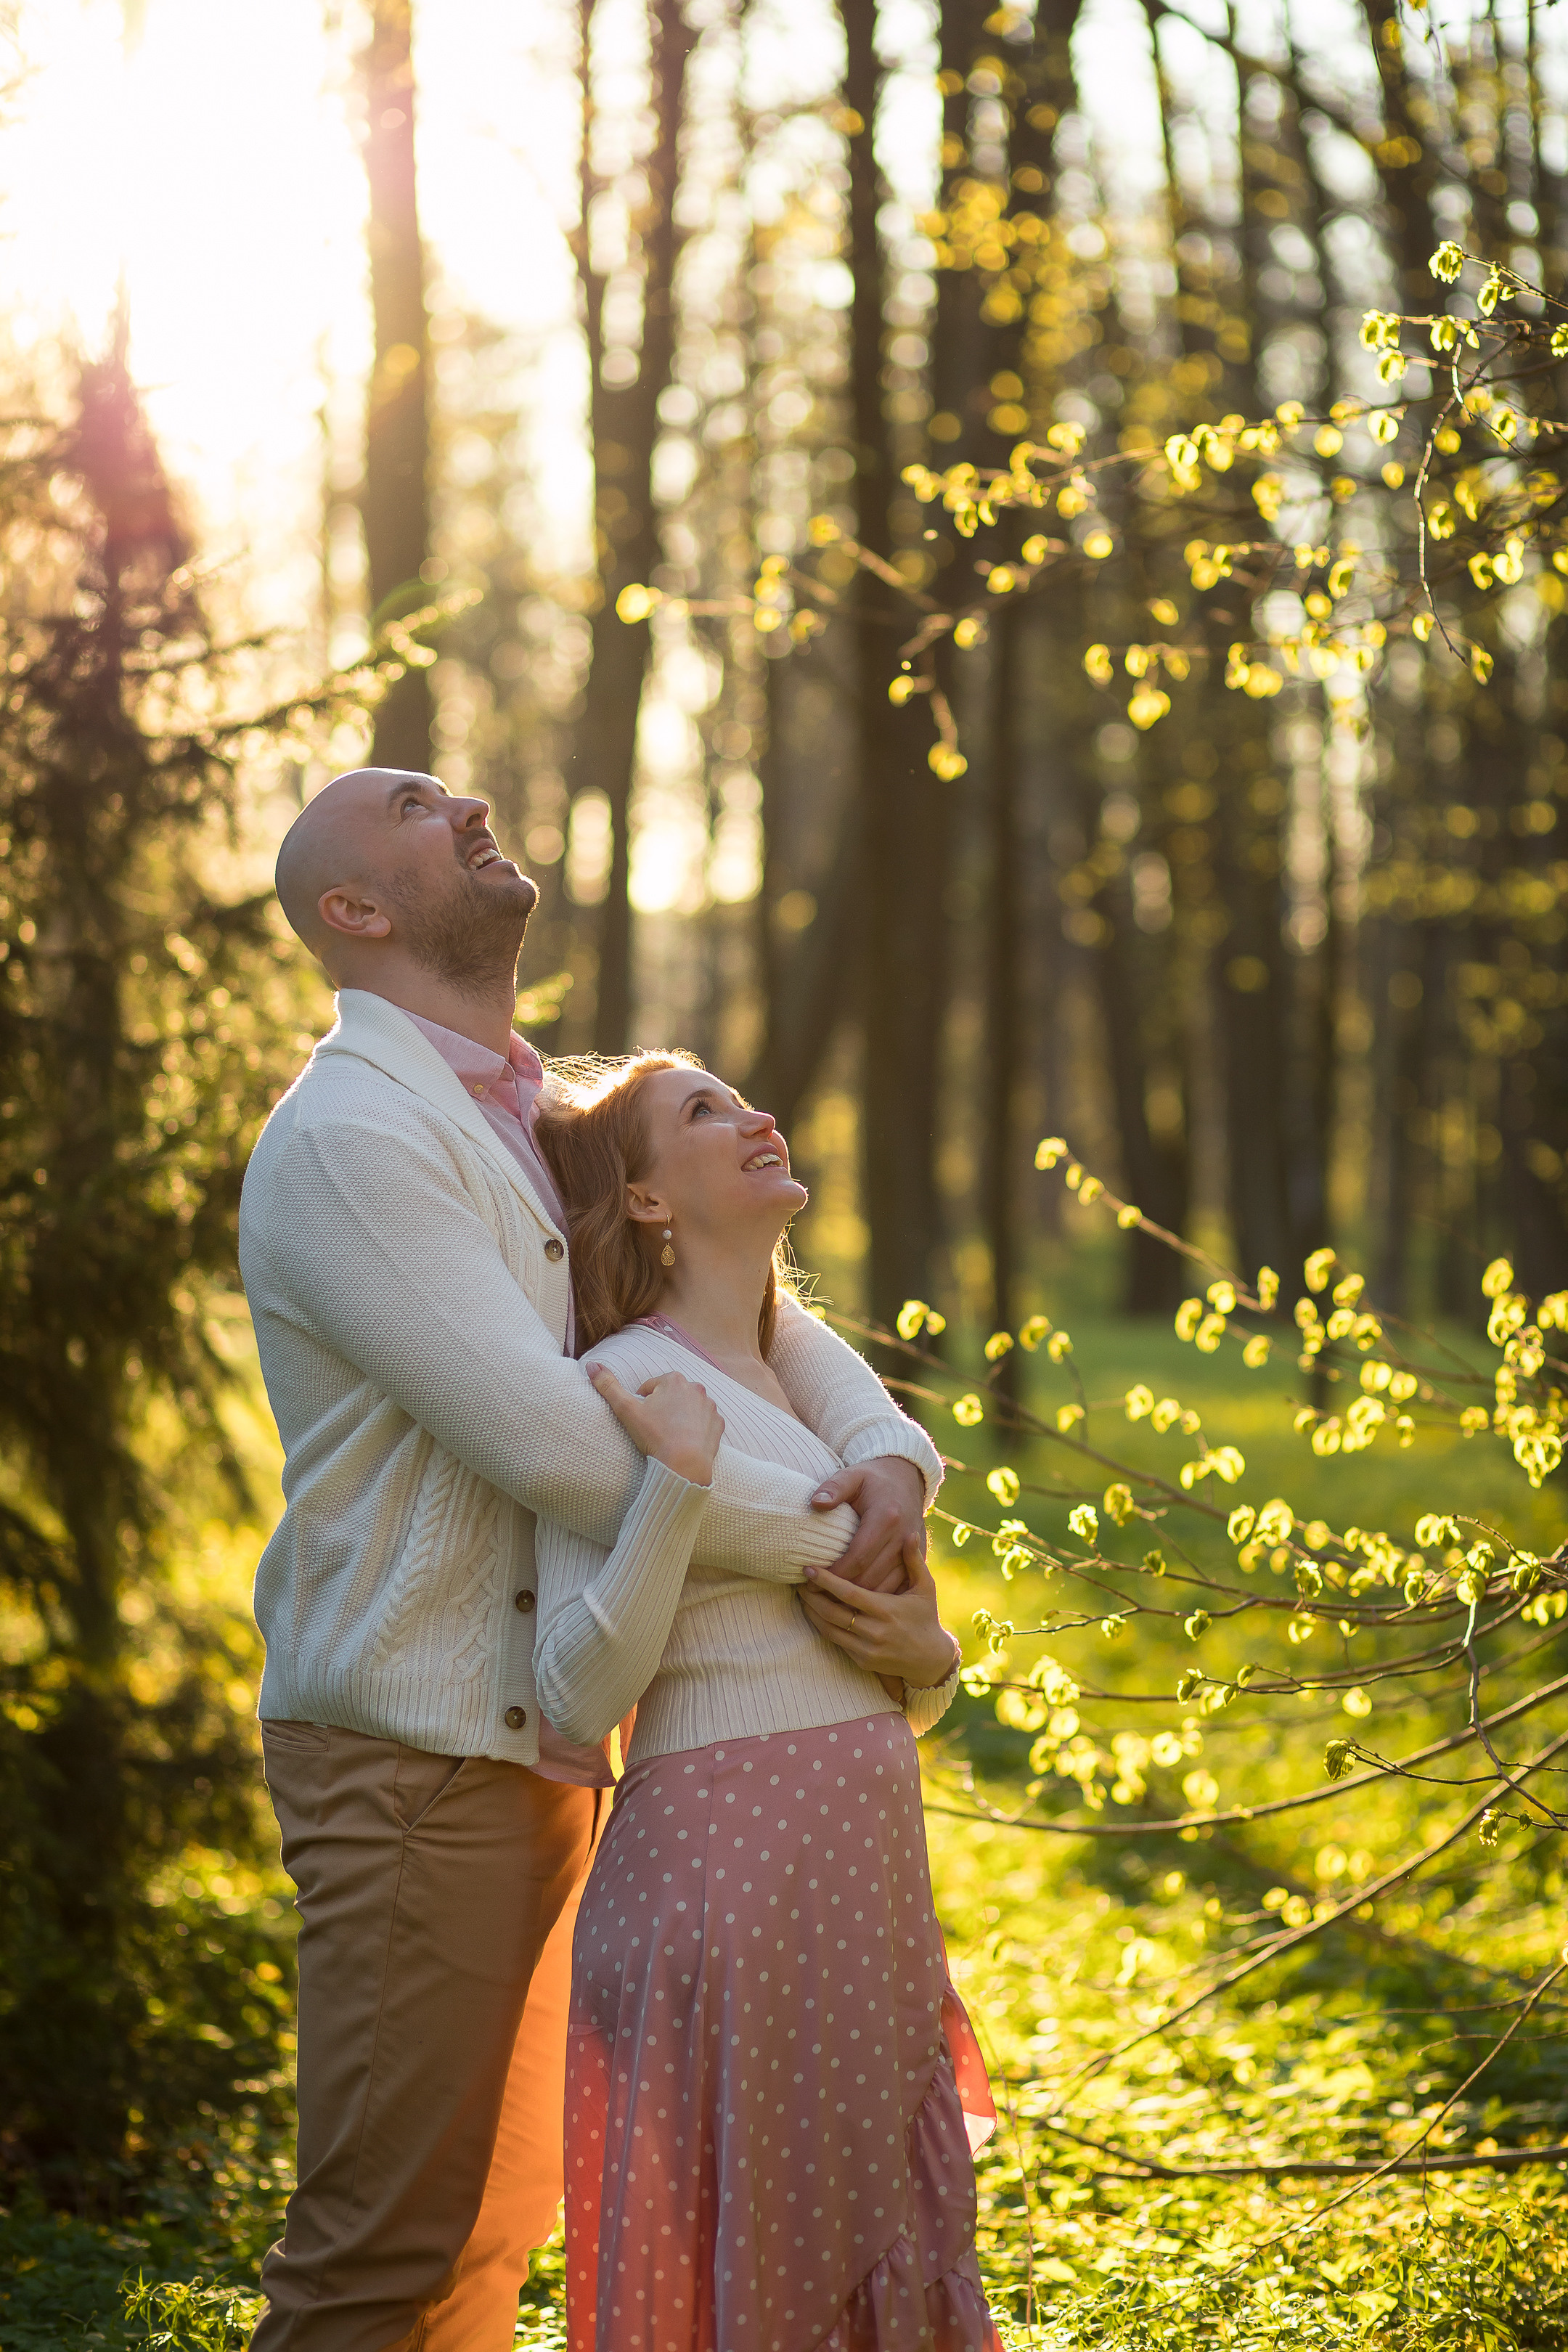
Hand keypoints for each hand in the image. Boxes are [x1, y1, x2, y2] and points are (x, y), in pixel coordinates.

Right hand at [589, 1364, 722, 1487]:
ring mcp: (710, 1406)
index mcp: (673, 1380)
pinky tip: (686, 1441)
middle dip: (662, 1408)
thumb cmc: (654, 1436)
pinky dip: (696, 1429)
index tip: (640, 1420)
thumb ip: (608, 1385)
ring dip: (679, 1417)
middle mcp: (696, 1388)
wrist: (684, 1465)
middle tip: (653, 1429)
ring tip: (669, 1436)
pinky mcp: (718, 1424)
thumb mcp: (626, 1410)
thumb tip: (591, 1365)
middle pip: (670, 1396)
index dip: (641, 1404)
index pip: (650, 1388)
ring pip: (688, 1408)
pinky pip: (705, 1422)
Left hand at [799, 1539, 959, 1689]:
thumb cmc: (926, 1616)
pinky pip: (836, 1642)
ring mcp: (867, 1649)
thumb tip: (910, 1533)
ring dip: (812, 1612)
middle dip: (812, 1597)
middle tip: (799, 1581)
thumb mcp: (925, 1587)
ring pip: (829, 1630)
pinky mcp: (863, 1661)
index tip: (809, 1569)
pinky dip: (823, 1626)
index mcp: (888, 1610)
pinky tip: (815, 1613)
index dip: (826, 1581)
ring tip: (802, 1596)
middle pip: (833, 1613)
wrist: (930, 1660)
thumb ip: (914, 1560)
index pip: (849, 1593)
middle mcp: (875, 1632)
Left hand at [809, 1455, 926, 1591]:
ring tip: (832, 1600)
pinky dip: (876, 1597)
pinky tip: (856, 1599)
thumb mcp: (852, 1475)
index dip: (833, 1574)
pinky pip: (897, 1587)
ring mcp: (913, 1551)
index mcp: (886, 1518)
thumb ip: (833, 1488)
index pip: (857, 1558)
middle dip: (842, 1592)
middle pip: (870, 1578)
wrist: (907, 1478)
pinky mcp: (918, 1559)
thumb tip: (816, 1503)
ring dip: (859, 1599)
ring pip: (884, 1589)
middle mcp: (903, 1538)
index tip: (812, 1581)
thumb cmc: (873, 1479)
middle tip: (817, 1595)